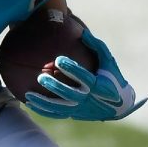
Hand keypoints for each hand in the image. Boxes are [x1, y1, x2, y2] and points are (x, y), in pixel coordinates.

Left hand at [24, 29, 146, 120]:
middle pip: (70, 94)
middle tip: (41, 77)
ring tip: (29, 95)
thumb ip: (96, 46)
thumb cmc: (111, 77)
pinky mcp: (75, 114)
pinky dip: (44, 110)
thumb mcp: (108, 61)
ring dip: (44, 102)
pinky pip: (57, 114)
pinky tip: (30, 103)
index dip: (71, 68)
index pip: (83, 77)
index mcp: (99, 85)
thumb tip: (82, 32)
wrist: (118, 105)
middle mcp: (89, 98)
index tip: (58, 59)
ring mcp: (81, 108)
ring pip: (60, 107)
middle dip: (55, 86)